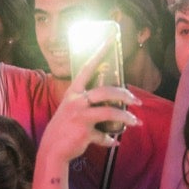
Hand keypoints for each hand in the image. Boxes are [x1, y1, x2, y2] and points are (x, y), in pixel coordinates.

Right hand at [36, 44, 141, 166]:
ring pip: (110, 112)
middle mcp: (76, 102)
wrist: (52, 151)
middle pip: (106, 91)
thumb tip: (110, 105)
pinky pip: (104, 135)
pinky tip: (114, 143)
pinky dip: (111, 140)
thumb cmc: (63, 129)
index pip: (87, 67)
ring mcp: (80, 116)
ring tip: (136, 122)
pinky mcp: (85, 132)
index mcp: (73, 93)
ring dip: (126, 118)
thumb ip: (87, 104)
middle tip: (136, 101)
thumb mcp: (71, 110)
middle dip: (125, 95)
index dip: (100, 52)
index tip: (112, 37)